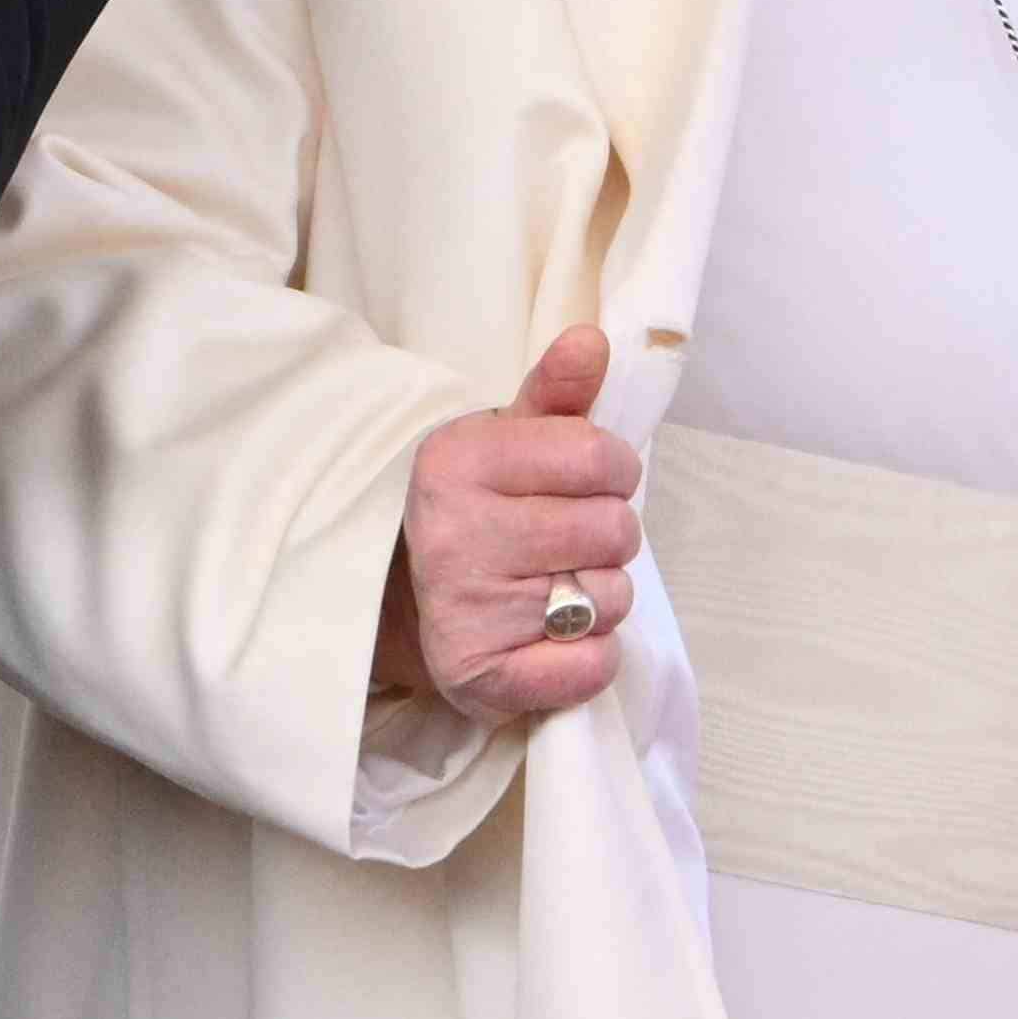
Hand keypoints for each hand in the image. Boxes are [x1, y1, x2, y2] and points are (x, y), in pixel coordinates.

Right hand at [376, 326, 641, 726]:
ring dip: (602, 595)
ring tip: (558, 587)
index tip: (588, 481)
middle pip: (613, 529)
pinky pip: (593, 667)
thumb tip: (592, 340)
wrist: (403, 599)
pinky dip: (592, 658)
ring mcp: (466, 610)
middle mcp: (455, 534)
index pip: (600, 455)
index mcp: (459, 460)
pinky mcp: (482, 678)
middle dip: (608, 535)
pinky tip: (555, 638)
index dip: (613, 470)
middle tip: (570, 541)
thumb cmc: (480, 507)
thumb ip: (557, 393)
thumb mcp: (508, 439)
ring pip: (611, 598)